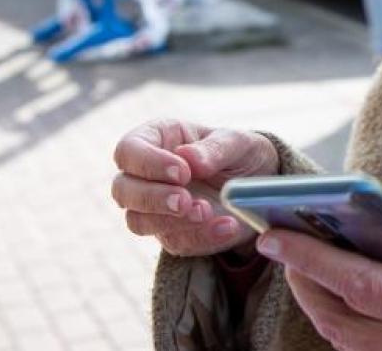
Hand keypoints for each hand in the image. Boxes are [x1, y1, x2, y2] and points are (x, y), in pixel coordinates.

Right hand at [111, 119, 279, 256]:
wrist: (258, 189)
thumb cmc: (241, 154)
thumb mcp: (238, 143)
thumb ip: (215, 148)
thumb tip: (189, 158)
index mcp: (156, 139)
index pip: (129, 150)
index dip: (149, 163)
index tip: (183, 172)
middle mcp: (146, 175)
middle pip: (123, 190)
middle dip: (153, 198)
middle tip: (185, 201)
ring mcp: (154, 208)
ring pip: (138, 221)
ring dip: (172, 221)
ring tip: (208, 212)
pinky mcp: (171, 234)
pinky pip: (175, 242)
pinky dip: (201, 236)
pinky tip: (228, 226)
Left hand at [256, 199, 381, 350]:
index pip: (361, 285)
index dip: (313, 260)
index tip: (275, 236)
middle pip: (336, 317)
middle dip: (299, 280)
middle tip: (277, 241)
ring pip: (343, 338)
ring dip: (313, 301)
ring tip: (300, 262)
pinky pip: (362, 350)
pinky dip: (338, 321)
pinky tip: (340, 295)